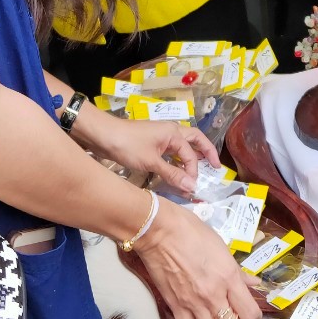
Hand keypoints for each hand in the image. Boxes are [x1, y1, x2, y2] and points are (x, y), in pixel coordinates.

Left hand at [87, 108, 218, 194]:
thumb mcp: (151, 162)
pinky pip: (171, 149)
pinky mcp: (151, 142)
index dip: (193, 171)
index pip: (190, 154)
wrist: (102, 135)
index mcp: (174, 132)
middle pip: (195, 140)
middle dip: (206, 152)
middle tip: (215, 166)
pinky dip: (177, 158)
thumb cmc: (128, 145)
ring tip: (199, 168)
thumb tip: (192, 186)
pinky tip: (176, 168)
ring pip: (182, 144)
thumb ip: (172, 174)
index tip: (191, 187)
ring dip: (191, 155)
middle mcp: (171, 131)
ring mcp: (160, 135)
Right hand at [136, 198, 262, 318]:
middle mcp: (214, 295)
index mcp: (229, 277)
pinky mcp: (175, 307)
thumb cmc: (193, 232)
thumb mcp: (221, 247)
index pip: (250, 314)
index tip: (248, 309)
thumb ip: (238, 270)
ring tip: (214, 318)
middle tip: (231, 313)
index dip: (253, 315)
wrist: (160, 231)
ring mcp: (194, 304)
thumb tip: (253, 283)